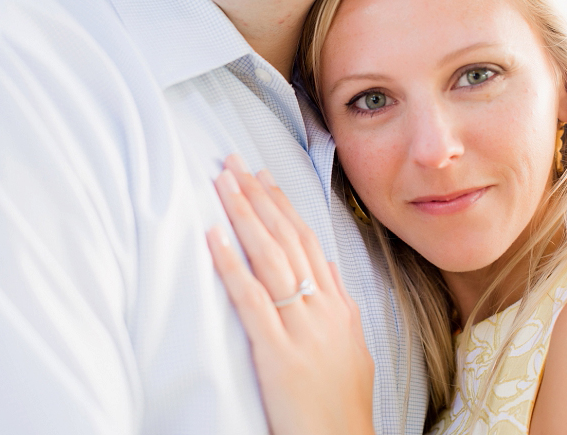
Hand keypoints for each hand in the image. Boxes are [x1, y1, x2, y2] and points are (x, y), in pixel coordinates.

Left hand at [207, 155, 375, 434]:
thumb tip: (327, 273)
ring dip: (244, 214)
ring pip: (270, 256)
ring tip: (222, 182)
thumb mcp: (352, 348)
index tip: (265, 178)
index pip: (308, 241)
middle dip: (259, 197)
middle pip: (288, 238)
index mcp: (338, 305)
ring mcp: (301, 327)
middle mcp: (322, 307)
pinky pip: (251, 299)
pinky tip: (214, 236)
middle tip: (234, 164)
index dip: (284, 207)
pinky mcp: (278, 351)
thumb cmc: (343, 403)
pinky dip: (231, 264)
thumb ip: (339, 308)